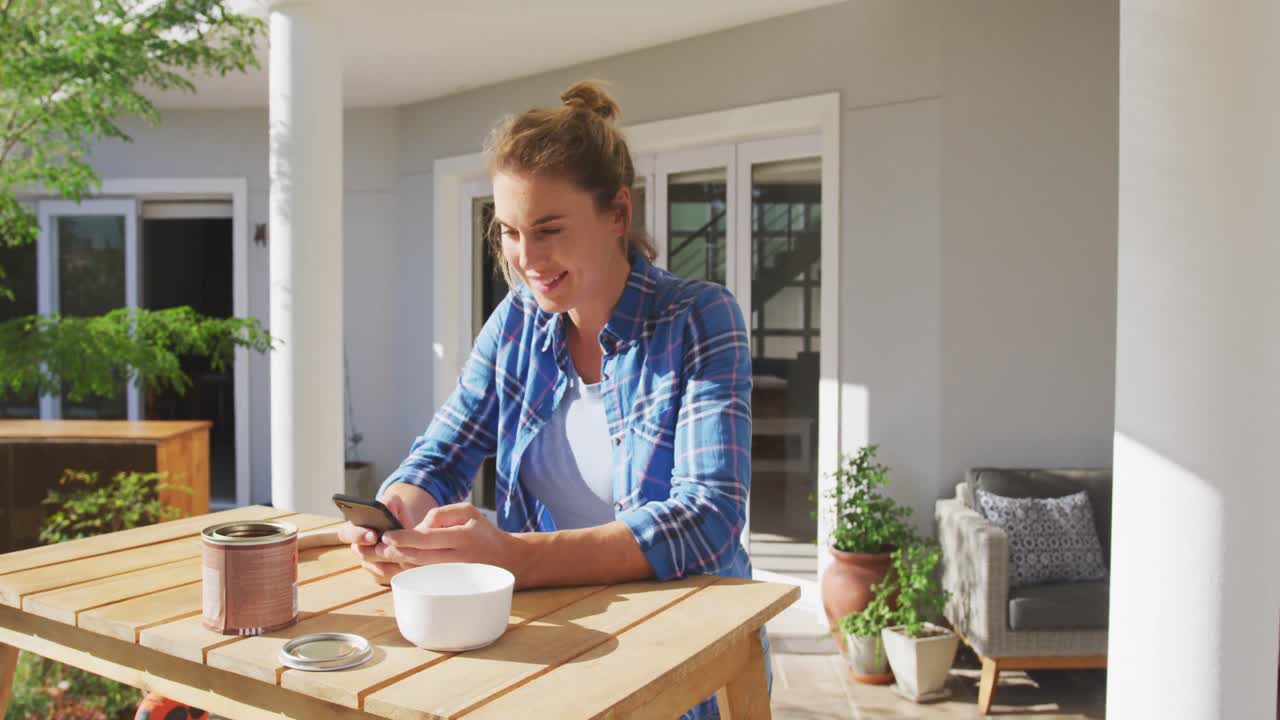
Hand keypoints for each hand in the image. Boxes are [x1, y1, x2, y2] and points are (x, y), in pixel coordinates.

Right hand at [338, 493, 416, 585]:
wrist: (409, 528)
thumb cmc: (396, 513)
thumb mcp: (393, 502)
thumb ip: (388, 503)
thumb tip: (386, 510)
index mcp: (355, 528)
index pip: (346, 534)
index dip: (357, 536)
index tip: (373, 536)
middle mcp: (359, 548)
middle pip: (364, 554)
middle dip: (380, 551)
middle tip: (393, 548)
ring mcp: (369, 563)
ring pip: (378, 568)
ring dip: (394, 561)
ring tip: (409, 554)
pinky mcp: (381, 574)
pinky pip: (388, 577)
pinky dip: (401, 570)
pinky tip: (412, 563)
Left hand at [377, 503, 525, 580]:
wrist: (509, 559)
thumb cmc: (484, 533)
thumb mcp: (469, 512)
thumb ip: (442, 513)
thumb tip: (419, 526)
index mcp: (464, 538)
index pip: (428, 538)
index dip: (405, 538)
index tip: (388, 536)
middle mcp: (460, 559)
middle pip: (420, 558)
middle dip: (396, 553)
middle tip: (377, 548)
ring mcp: (456, 576)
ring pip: (420, 571)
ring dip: (399, 564)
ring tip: (382, 556)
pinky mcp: (453, 586)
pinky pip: (427, 579)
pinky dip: (410, 572)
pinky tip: (398, 565)